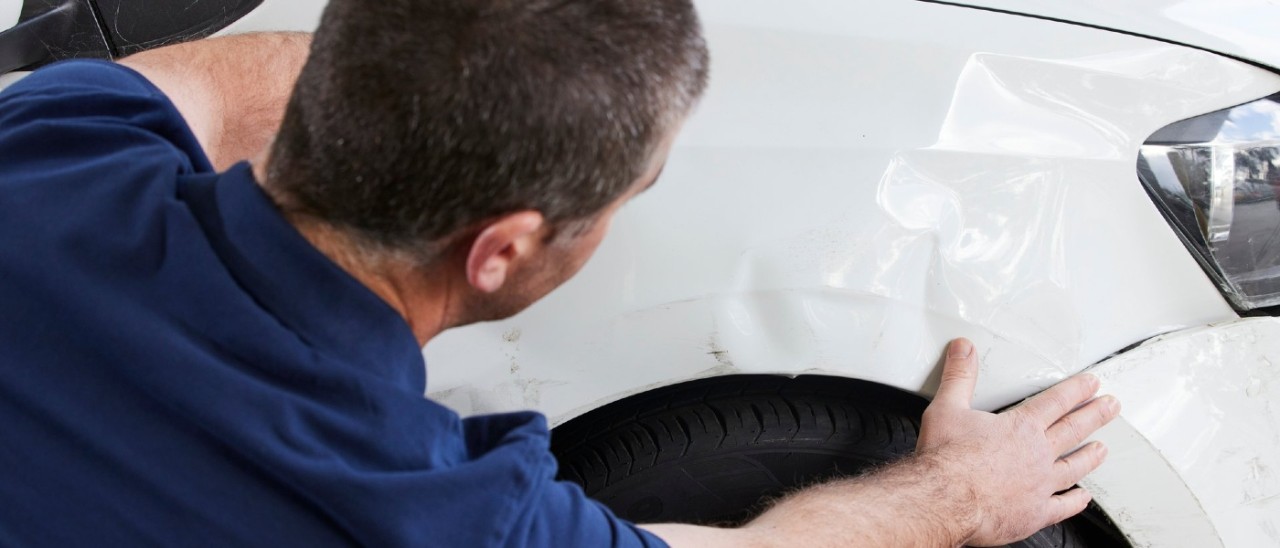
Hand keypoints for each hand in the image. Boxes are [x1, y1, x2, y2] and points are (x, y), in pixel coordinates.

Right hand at [917, 338, 1119, 546]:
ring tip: (1102, 449)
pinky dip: (1076, 500)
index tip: (1091, 384)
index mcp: (1020, 427)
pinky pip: (1062, 506)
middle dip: (1095, 415)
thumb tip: (964, 350)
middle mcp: (1037, 455)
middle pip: (1073, 430)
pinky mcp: (1034, 513)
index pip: (1056, 402)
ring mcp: (1039, 485)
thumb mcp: (947, 408)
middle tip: (1111, 407)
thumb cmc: (946, 459)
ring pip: (1074, 467)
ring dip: (1090, 456)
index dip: (1076, 390)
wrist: (946, 500)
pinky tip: (1083, 497)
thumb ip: (959, 377)